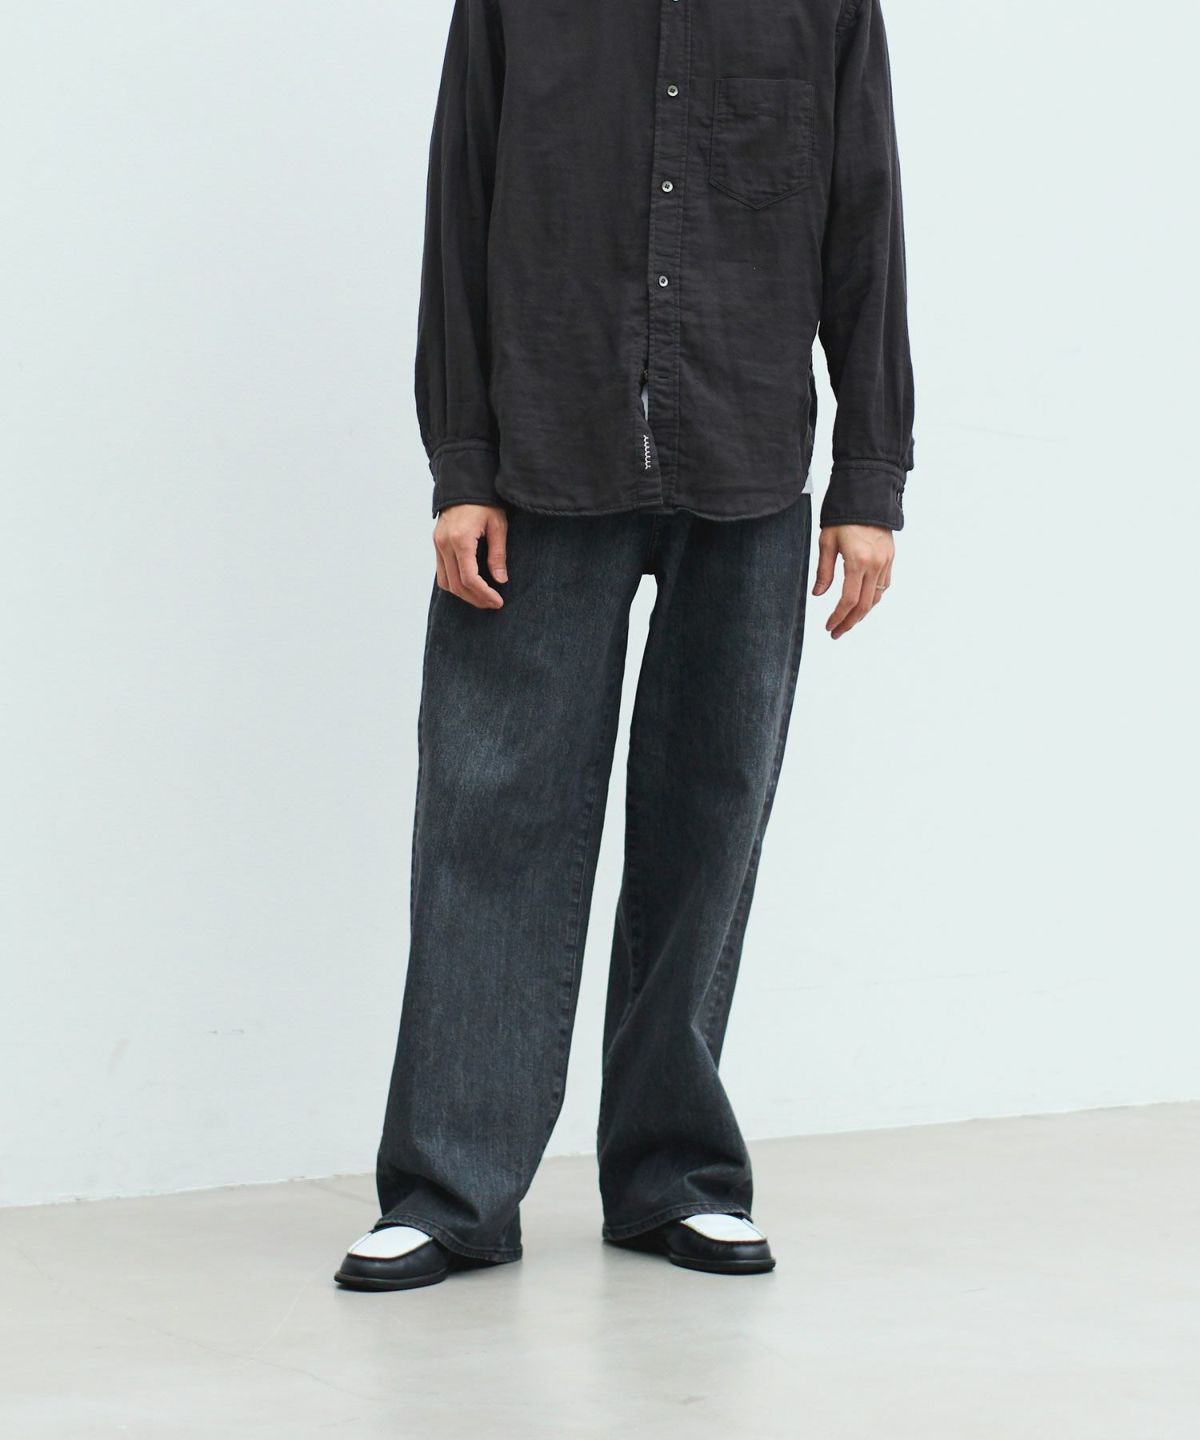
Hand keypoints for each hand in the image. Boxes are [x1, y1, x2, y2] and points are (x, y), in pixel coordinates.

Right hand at [433, 504, 508, 608]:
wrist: (463, 483)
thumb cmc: (484, 502)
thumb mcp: (497, 525)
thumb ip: (498, 554)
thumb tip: (501, 580)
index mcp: (461, 539)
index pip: (469, 578)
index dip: (484, 594)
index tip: (498, 602)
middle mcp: (444, 544)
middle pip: (456, 585)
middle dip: (475, 599)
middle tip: (492, 604)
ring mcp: (438, 544)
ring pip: (445, 582)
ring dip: (463, 594)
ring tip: (482, 598)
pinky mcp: (436, 544)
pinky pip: (441, 572)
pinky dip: (454, 583)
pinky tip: (470, 586)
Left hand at [812, 524, 894, 638]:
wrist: (866, 496)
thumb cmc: (842, 517)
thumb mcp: (826, 542)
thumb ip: (824, 571)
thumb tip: (818, 594)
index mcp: (857, 561)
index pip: (848, 600)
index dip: (838, 617)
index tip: (829, 627)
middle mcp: (875, 564)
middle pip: (864, 605)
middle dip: (850, 622)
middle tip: (837, 632)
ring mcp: (885, 562)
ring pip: (876, 597)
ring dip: (862, 613)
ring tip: (848, 621)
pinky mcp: (890, 558)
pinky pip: (884, 585)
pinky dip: (873, 598)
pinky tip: (862, 603)